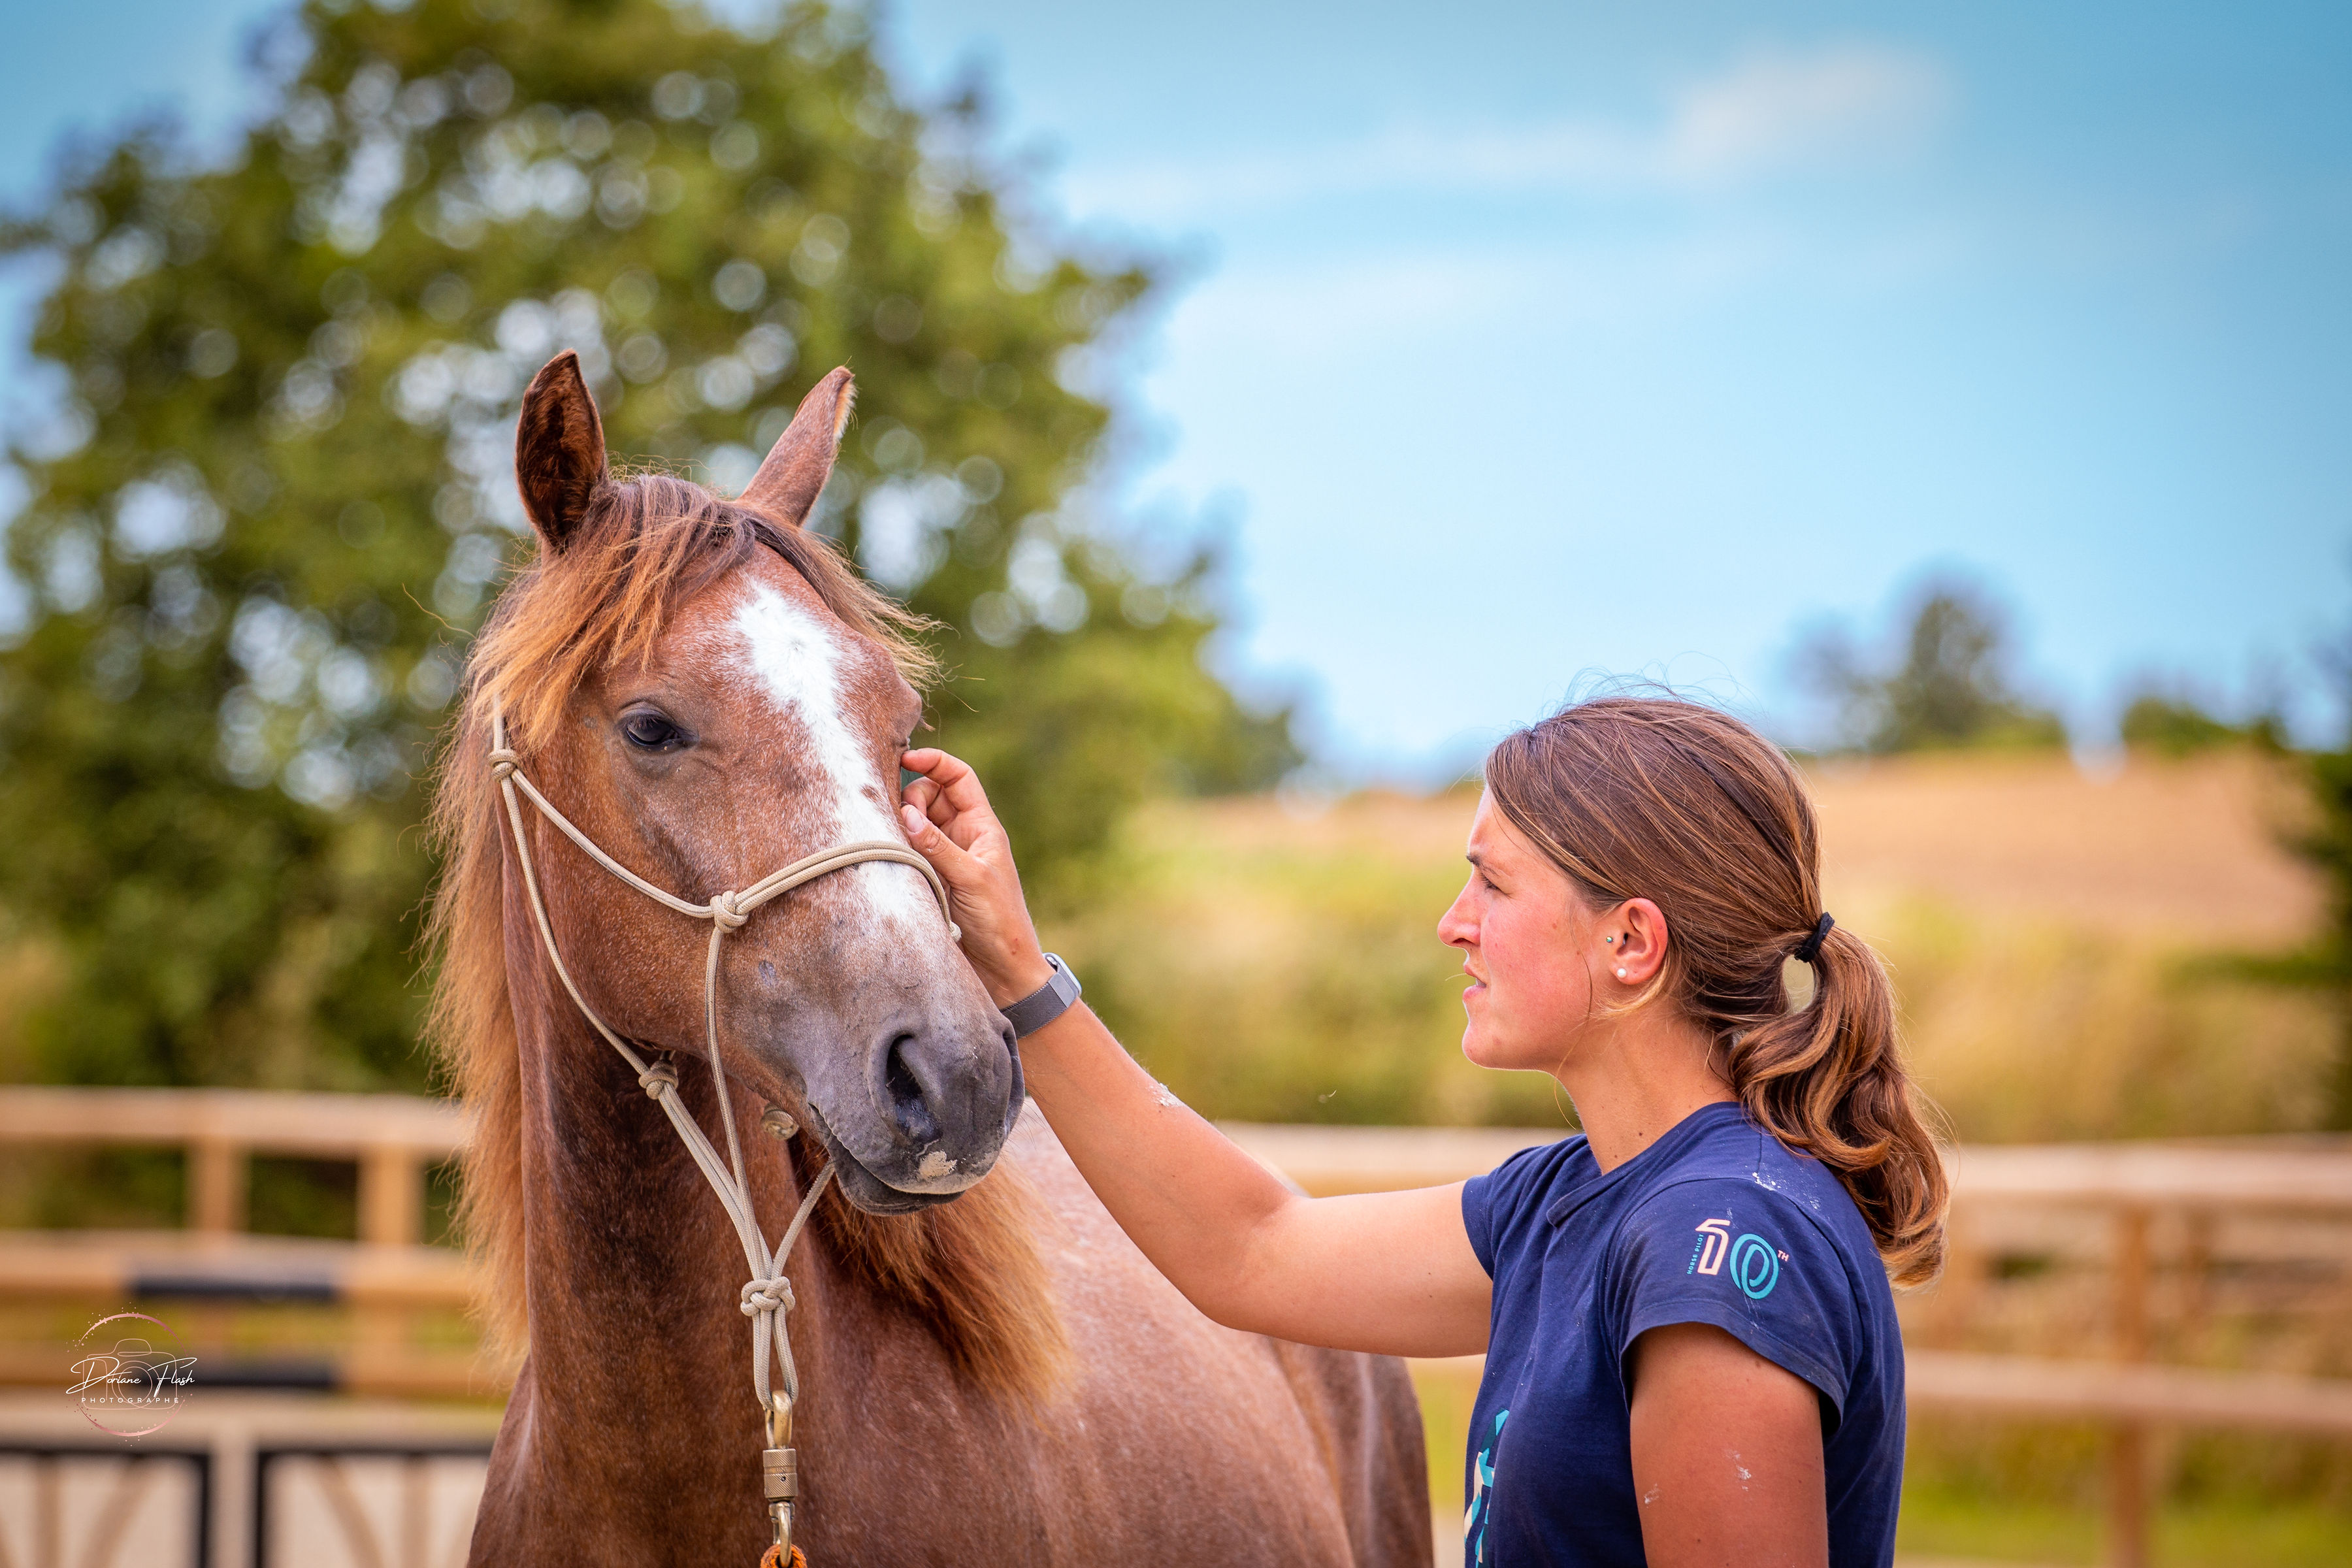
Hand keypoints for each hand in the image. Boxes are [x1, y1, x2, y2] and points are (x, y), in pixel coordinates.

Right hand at [898, 748, 1053, 1007]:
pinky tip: (889, 857)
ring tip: (897, 845)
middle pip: (930, 796)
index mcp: (982, 827)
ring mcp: (945, 858)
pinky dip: (898, 848)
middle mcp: (963, 837)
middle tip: (904, 825)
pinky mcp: (931, 879)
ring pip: (916, 824)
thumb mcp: (971, 879)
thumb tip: (907, 813)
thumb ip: (939, 846)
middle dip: (912, 798)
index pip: (958, 778)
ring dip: (903, 825)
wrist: (1002, 970)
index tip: (905, 758)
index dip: (934, 762)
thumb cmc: (999, 922)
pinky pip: (909, 852)